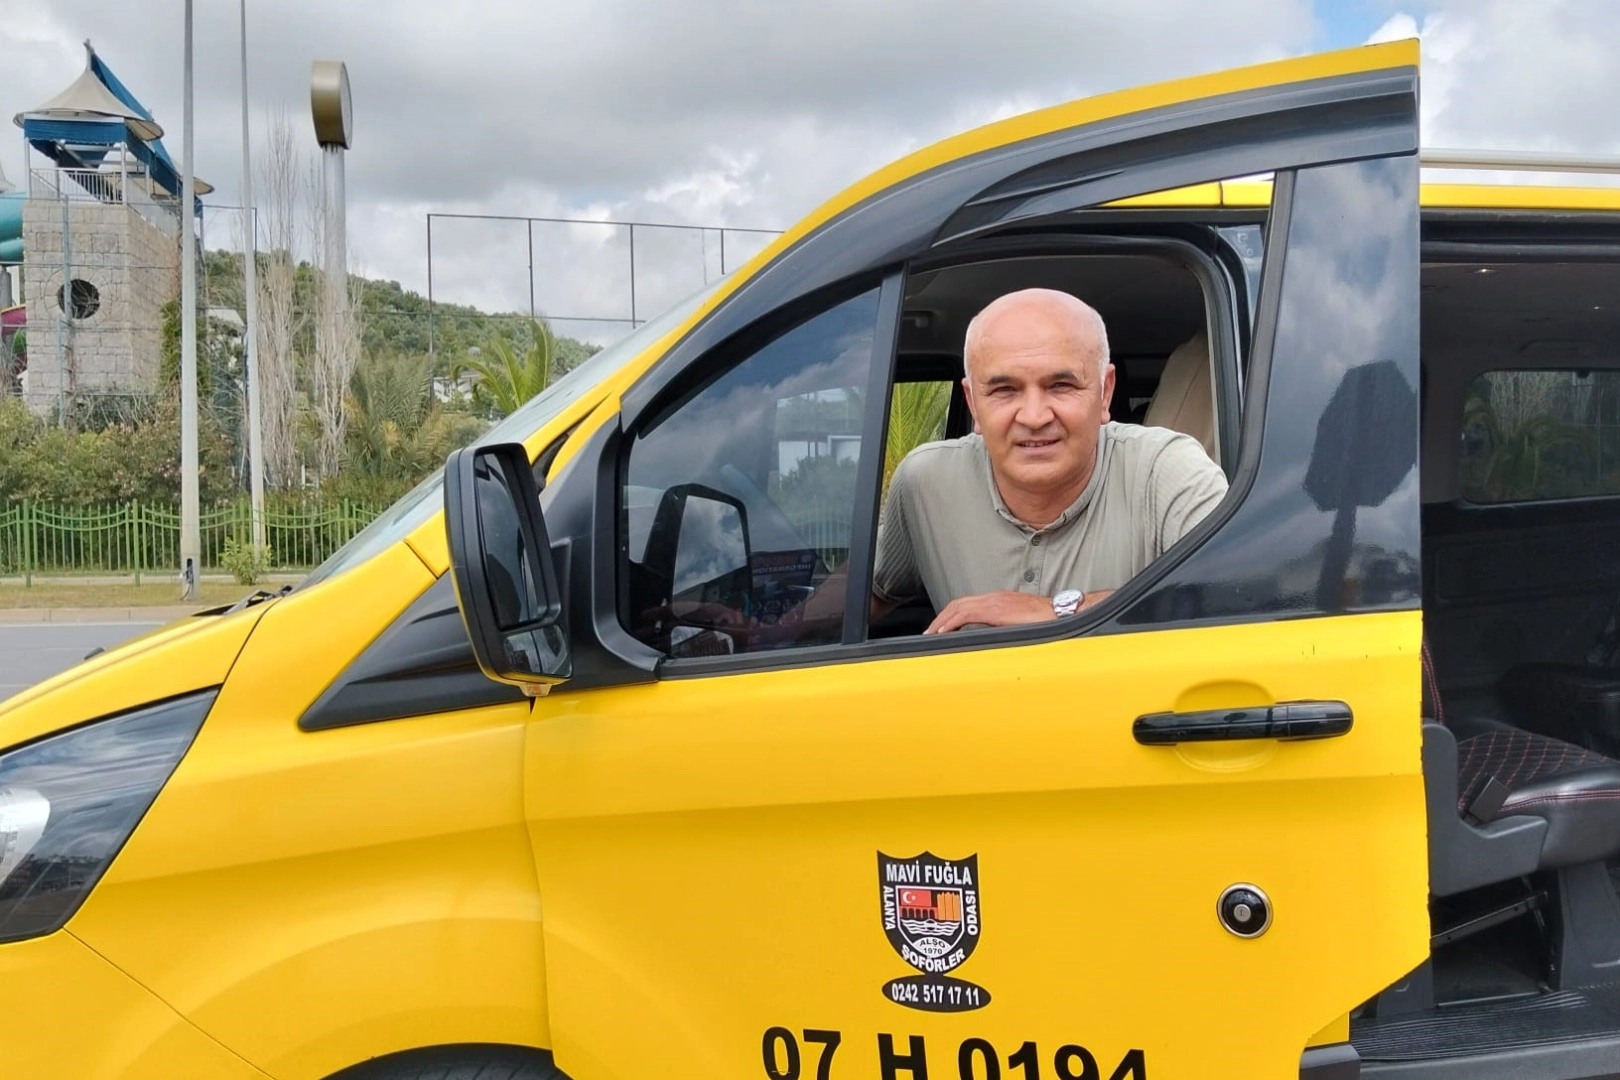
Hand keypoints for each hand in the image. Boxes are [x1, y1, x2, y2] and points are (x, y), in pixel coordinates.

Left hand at [925, 591, 1056, 633]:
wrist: (1062, 614)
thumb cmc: (1047, 621)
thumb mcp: (1021, 623)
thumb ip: (1007, 627)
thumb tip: (997, 640)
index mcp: (999, 600)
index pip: (966, 604)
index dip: (950, 615)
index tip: (940, 628)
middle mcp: (993, 598)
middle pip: (957, 604)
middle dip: (940, 618)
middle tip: (929, 632)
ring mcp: (994, 602)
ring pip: (957, 607)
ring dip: (941, 621)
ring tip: (930, 634)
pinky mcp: (996, 611)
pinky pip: (965, 614)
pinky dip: (950, 623)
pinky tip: (942, 633)